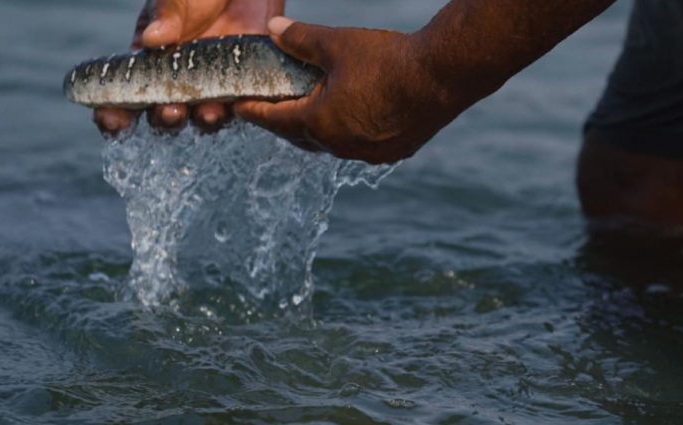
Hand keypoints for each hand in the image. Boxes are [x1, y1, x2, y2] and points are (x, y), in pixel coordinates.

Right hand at [94, 0, 283, 134]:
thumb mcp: (176, 0)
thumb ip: (166, 16)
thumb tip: (152, 39)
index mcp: (149, 63)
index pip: (125, 95)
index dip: (114, 113)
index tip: (111, 119)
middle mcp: (177, 82)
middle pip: (164, 114)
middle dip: (164, 118)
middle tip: (169, 111)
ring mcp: (210, 87)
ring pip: (202, 117)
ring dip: (202, 119)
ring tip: (207, 112)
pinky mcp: (242, 86)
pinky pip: (238, 107)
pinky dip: (237, 109)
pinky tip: (238, 103)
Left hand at [235, 18, 463, 163]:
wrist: (442, 77)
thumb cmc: (388, 60)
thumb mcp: (337, 44)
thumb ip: (300, 39)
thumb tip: (273, 29)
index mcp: (320, 123)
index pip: (275, 120)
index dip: (255, 112)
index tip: (240, 109)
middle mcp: (342, 146)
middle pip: (302, 137)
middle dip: (285, 123)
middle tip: (273, 110)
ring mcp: (370, 153)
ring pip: (333, 145)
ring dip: (319, 131)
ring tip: (313, 115)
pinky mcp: (395, 152)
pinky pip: (362, 147)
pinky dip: (350, 134)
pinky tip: (354, 121)